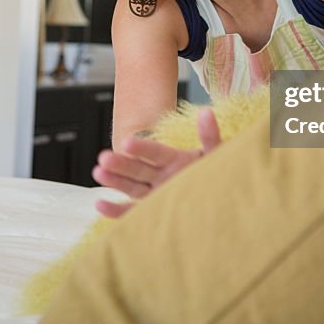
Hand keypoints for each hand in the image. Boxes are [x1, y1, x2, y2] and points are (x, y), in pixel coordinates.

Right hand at [93, 108, 220, 217]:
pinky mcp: (152, 211)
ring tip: (98, 172)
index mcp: (174, 159)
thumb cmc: (220, 176)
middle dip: (121, 163)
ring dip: (114, 181)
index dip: (142, 148)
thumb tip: (206, 113)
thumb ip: (210, 136)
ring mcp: (155, 193)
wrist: (225, 203)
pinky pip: (132, 211)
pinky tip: (100, 204)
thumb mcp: (216, 155)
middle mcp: (160, 175)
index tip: (127, 142)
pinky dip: (117, 210)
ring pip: (132, 187)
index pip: (155, 152)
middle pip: (138, 169)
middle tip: (103, 157)